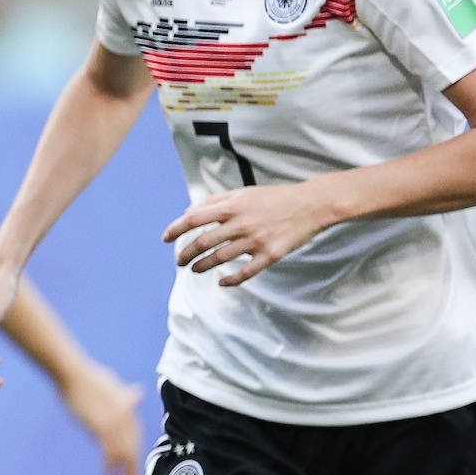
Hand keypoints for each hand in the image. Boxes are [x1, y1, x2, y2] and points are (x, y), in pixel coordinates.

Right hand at [59, 362, 143, 474]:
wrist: (74, 375)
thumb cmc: (88, 376)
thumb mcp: (112, 384)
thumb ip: (125, 395)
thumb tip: (139, 392)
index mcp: (128, 405)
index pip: (135, 432)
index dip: (134, 448)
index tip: (133, 461)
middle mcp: (125, 416)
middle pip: (133, 445)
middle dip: (134, 465)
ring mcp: (115, 423)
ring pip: (125, 452)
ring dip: (126, 470)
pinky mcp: (102, 429)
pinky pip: (109, 453)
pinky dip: (110, 467)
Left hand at [162, 183, 331, 287]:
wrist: (311, 205)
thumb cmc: (274, 198)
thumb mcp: (243, 192)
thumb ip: (216, 201)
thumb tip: (190, 211)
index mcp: (232, 206)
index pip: (194, 218)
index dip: (176, 229)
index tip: (164, 238)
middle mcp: (240, 223)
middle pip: (203, 242)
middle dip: (186, 253)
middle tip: (179, 260)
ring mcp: (255, 241)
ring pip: (220, 258)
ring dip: (202, 266)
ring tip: (194, 270)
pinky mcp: (269, 255)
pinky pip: (245, 272)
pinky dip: (231, 280)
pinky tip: (221, 282)